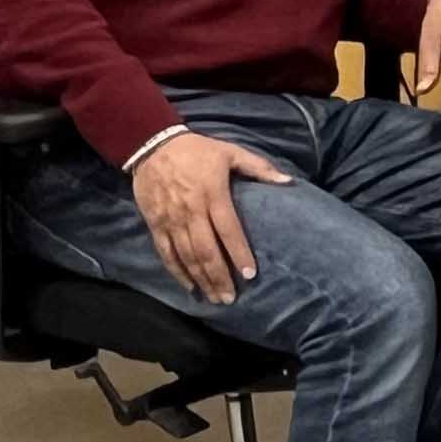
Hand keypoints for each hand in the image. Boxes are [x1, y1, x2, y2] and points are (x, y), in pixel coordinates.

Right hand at [131, 131, 292, 303]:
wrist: (151, 144)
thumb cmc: (197, 150)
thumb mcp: (230, 152)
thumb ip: (259, 168)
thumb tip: (288, 182)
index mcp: (213, 195)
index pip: (229, 230)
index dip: (239, 253)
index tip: (250, 274)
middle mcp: (191, 211)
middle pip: (206, 250)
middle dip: (219, 276)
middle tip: (231, 298)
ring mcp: (171, 219)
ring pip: (186, 256)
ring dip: (201, 279)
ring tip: (215, 298)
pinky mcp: (155, 223)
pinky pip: (166, 253)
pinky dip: (177, 272)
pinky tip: (190, 287)